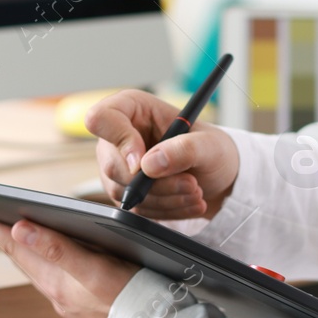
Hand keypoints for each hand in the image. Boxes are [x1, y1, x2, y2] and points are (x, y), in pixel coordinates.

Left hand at [0, 211, 135, 317]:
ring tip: (10, 236)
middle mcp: (59, 295)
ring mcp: (74, 307)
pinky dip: (49, 267)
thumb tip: (19, 228)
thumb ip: (58, 249)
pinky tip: (54, 265)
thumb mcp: (96, 270)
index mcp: (57, 281)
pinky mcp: (90, 314)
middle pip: (22, 259)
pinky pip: (60, 284)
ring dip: (22, 252)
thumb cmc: (135, 301)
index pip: (13, 246)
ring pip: (40, 272)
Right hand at [86, 89, 238, 220]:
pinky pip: (135, 209)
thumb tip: (148, 165)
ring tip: (196, 192)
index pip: (100, 118)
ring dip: (165, 198)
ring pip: (124, 192)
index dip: (119, 141)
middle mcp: (118, 137)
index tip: (145, 163)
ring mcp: (118, 166)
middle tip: (190, 184)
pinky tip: (189, 202)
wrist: (216, 175)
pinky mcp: (124, 192)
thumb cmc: (211, 149)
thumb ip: (183, 149)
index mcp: (132, 108)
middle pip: (112, 165)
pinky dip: (166, 209)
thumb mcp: (209, 144)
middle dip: (154, 183)